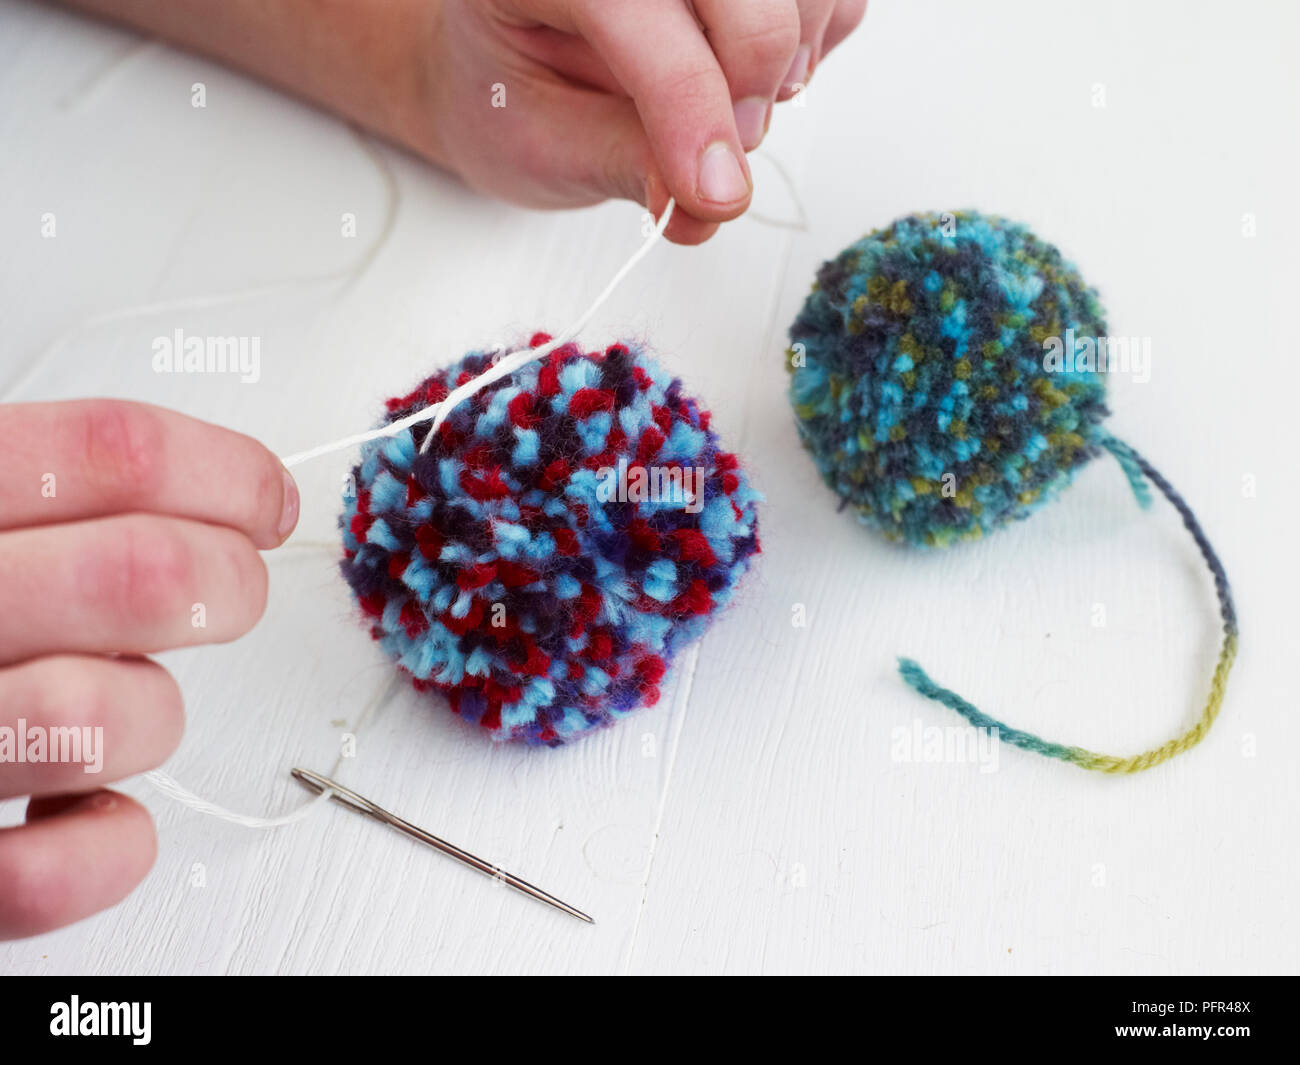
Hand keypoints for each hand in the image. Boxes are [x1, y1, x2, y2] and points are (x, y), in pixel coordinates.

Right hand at [0, 400, 297, 938]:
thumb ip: (37, 486)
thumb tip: (213, 494)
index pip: (118, 455)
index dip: (228, 476)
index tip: (263, 502)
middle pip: (146, 576)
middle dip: (227, 584)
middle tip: (228, 591)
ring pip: (110, 719)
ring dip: (153, 715)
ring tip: (119, 703)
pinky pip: (44, 875)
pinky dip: (104, 848)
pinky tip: (92, 812)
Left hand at [420, 0, 868, 242]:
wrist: (512, 68)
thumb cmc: (511, 99)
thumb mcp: (544, 146)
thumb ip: (628, 165)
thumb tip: (711, 202)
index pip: (638, 5)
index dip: (689, 102)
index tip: (713, 191)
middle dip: (753, 65)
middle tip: (730, 146)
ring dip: (792, 55)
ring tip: (739, 113)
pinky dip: (816, 43)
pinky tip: (758, 80)